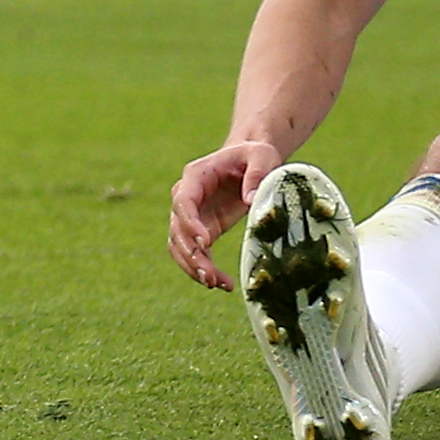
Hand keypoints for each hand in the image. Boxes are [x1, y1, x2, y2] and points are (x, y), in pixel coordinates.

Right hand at [172, 140, 284, 288]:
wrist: (250, 162)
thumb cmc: (254, 155)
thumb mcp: (262, 155)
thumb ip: (258, 173)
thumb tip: (251, 201)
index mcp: (196, 176)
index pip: (183, 201)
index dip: (190, 223)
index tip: (206, 243)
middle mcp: (186, 196)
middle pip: (177, 228)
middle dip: (191, 254)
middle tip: (210, 276)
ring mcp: (192, 216)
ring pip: (179, 245)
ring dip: (193, 267)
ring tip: (217, 284)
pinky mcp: (202, 230)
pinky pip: (194, 253)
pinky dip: (202, 269)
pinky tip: (221, 284)